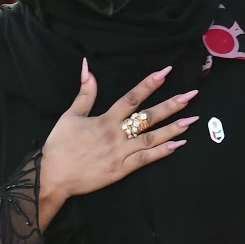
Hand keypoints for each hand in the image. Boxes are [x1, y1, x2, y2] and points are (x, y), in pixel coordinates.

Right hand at [39, 60, 198, 208]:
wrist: (51, 176)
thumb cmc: (60, 145)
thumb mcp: (70, 115)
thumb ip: (85, 93)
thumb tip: (87, 67)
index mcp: (105, 119)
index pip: (132, 98)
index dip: (149, 84)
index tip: (166, 72)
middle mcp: (116, 134)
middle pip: (148, 117)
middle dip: (171, 105)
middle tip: (192, 95)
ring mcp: (120, 153)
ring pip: (152, 138)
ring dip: (173, 128)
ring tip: (192, 120)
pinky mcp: (121, 170)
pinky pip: (145, 159)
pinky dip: (162, 152)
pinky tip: (178, 145)